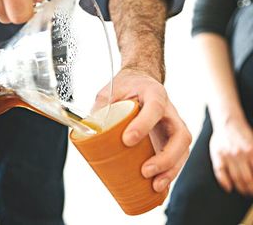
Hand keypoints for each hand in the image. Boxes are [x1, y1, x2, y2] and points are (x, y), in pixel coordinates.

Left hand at [97, 68, 191, 191]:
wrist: (139, 83)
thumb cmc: (125, 87)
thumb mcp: (110, 90)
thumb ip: (100, 107)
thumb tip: (88, 130)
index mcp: (154, 94)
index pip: (155, 108)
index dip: (143, 124)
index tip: (127, 140)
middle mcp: (169, 111)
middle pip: (179, 135)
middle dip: (165, 157)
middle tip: (145, 171)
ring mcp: (172, 127)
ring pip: (182, 150)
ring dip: (171, 170)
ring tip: (155, 186)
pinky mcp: (169, 140)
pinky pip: (177, 158)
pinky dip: (169, 174)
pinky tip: (158, 188)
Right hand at [210, 119, 252, 194]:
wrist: (228, 122)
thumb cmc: (242, 133)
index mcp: (251, 151)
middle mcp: (240, 154)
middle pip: (247, 178)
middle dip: (250, 189)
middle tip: (251, 192)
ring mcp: (228, 155)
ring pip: (236, 177)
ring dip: (240, 187)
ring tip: (243, 191)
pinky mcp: (218, 155)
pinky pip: (220, 172)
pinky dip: (224, 182)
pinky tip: (228, 188)